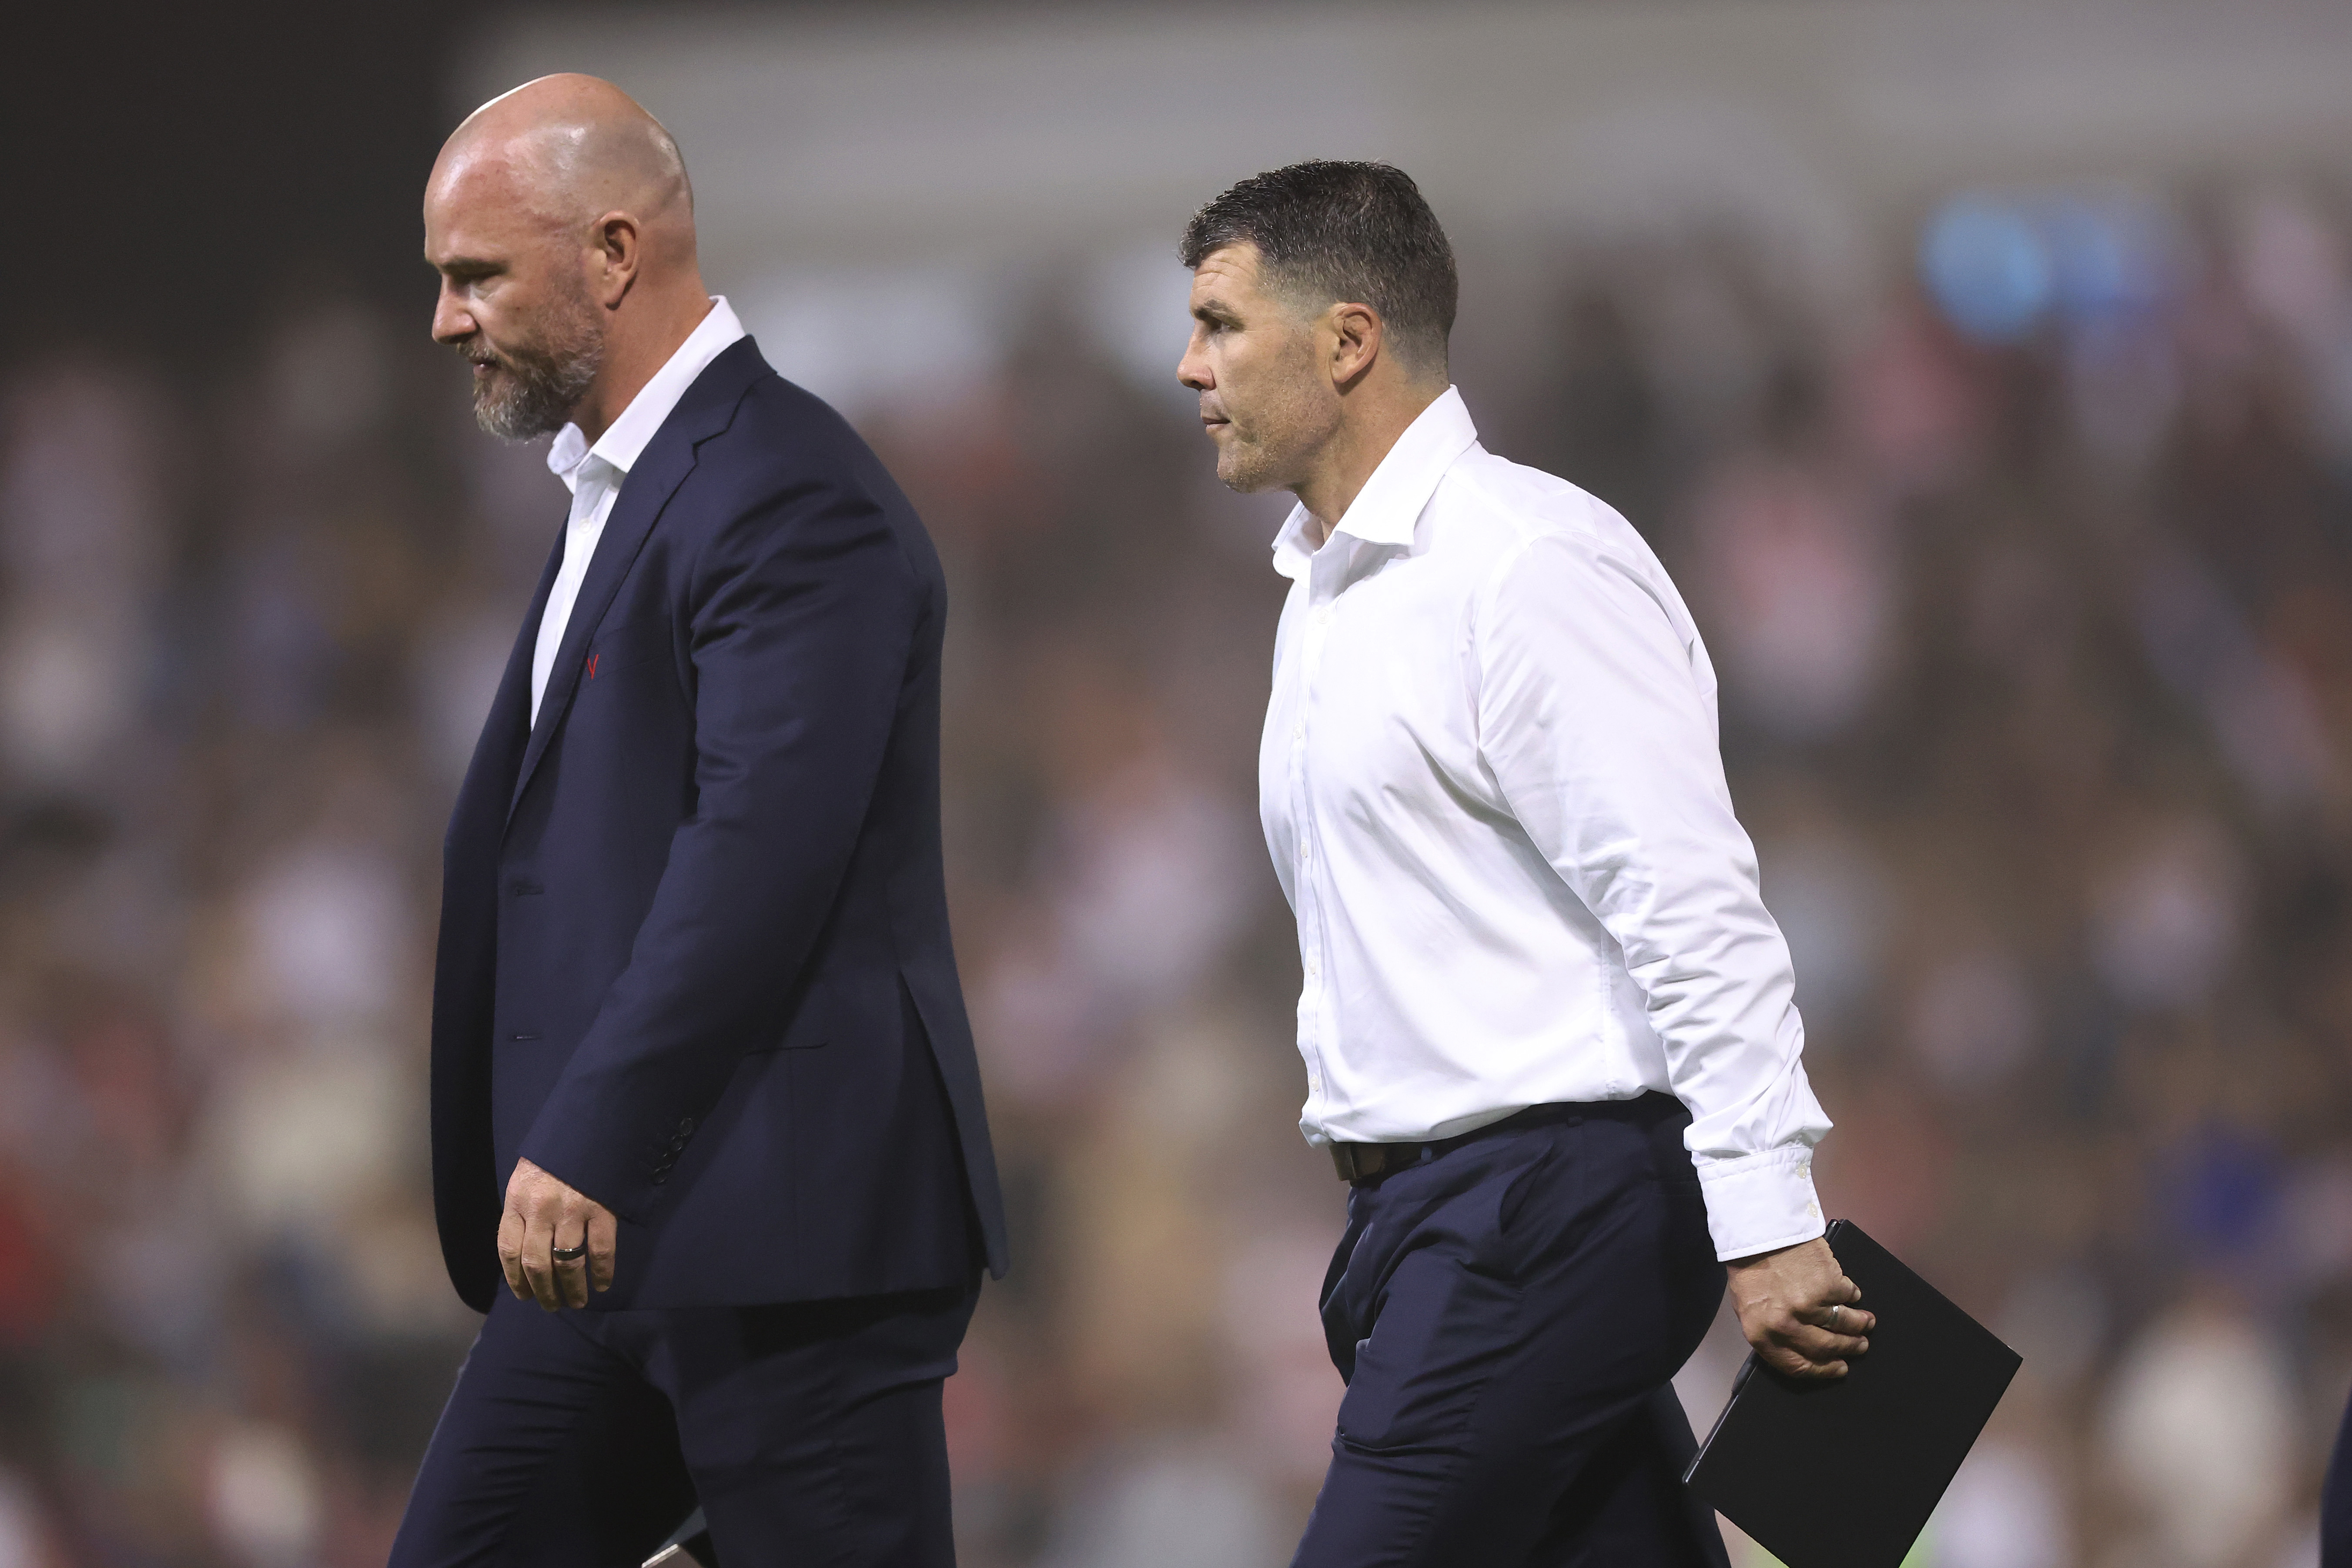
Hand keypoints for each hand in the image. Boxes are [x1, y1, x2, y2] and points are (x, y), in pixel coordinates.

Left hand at [497, 1157, 616, 1310]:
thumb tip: (524, 1254)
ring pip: (567, 1262)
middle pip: (537, 1263)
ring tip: (576, 1302)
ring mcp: (572, 1210)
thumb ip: (522, 1212)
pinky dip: (602, 1271)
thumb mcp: (525, 1179)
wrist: (588, 1124)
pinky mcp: (601, 1208)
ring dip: (572, 1288)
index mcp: (517, 1201)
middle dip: (544, 1292)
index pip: (509, 1251)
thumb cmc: (553, 1156)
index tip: (525, 1296)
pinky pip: (600, 1249)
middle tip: (551, 1306)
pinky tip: (601, 1284)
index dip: (515, 1280)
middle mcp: (541, 1209)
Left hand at [1725, 1236, 1873, 1379]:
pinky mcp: (1828, 1284)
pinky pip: (1848, 1297)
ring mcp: (1810, 1305)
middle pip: (1827, 1347)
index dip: (1823, 1371)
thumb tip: (1800, 1349)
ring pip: (1844, 1325)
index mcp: (1762, 1335)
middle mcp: (1787, 1325)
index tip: (1839, 1368)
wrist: (1759, 1230)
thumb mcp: (1748, 1307)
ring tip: (1866, 1323)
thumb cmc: (1749, 1267)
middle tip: (1859, 1345)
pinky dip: (1853, 1297)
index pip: (1798, 1366)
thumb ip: (1771, 1332)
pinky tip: (1853, 1296)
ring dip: (1859, 1325)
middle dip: (1848, 1348)